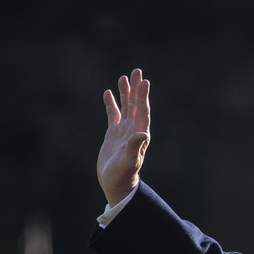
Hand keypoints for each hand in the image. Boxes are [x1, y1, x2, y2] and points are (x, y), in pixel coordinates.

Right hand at [97, 68, 150, 205]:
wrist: (115, 183)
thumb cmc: (123, 175)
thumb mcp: (128, 161)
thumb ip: (135, 147)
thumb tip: (143, 133)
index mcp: (140, 134)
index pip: (143, 111)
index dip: (143, 96)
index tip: (145, 82)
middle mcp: (134, 130)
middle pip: (136, 104)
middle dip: (136, 88)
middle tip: (137, 71)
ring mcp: (123, 131)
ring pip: (125, 107)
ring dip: (125, 93)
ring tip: (124, 77)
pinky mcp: (113, 134)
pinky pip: (113, 115)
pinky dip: (111, 104)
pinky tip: (108, 93)